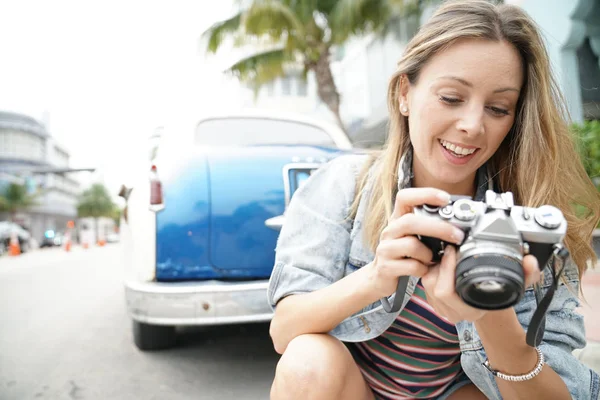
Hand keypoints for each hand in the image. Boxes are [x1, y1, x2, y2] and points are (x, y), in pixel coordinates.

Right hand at [367, 188, 465, 298]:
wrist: (381, 277)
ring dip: (429, 254)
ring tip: (432, 259)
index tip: (446, 199)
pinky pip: (411, 266)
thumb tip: (459, 223)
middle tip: (457, 235)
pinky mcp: (385, 267)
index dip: (425, 194)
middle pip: (410, 221)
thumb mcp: (414, 236)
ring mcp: (385, 249)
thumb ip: (429, 227)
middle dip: (438, 227)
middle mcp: (389, 231)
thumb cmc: (404, 255)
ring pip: (411, 245)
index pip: (404, 197)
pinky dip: (423, 269)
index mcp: (398, 219)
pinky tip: (424, 270)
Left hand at [421, 246, 541, 323]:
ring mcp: (440, 308)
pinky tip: (443, 263)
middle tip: (450, 248)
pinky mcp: (432, 300)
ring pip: (426, 281)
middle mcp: (453, 312)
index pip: (445, 291)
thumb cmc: (500, 292)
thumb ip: (526, 274)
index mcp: (470, 311)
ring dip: (435, 266)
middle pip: (432, 284)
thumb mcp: (515, 284)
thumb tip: (531, 262)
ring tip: (448, 256)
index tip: (454, 250)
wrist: (491, 303)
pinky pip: (425, 282)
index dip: (447, 268)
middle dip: (440, 264)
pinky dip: (432, 270)